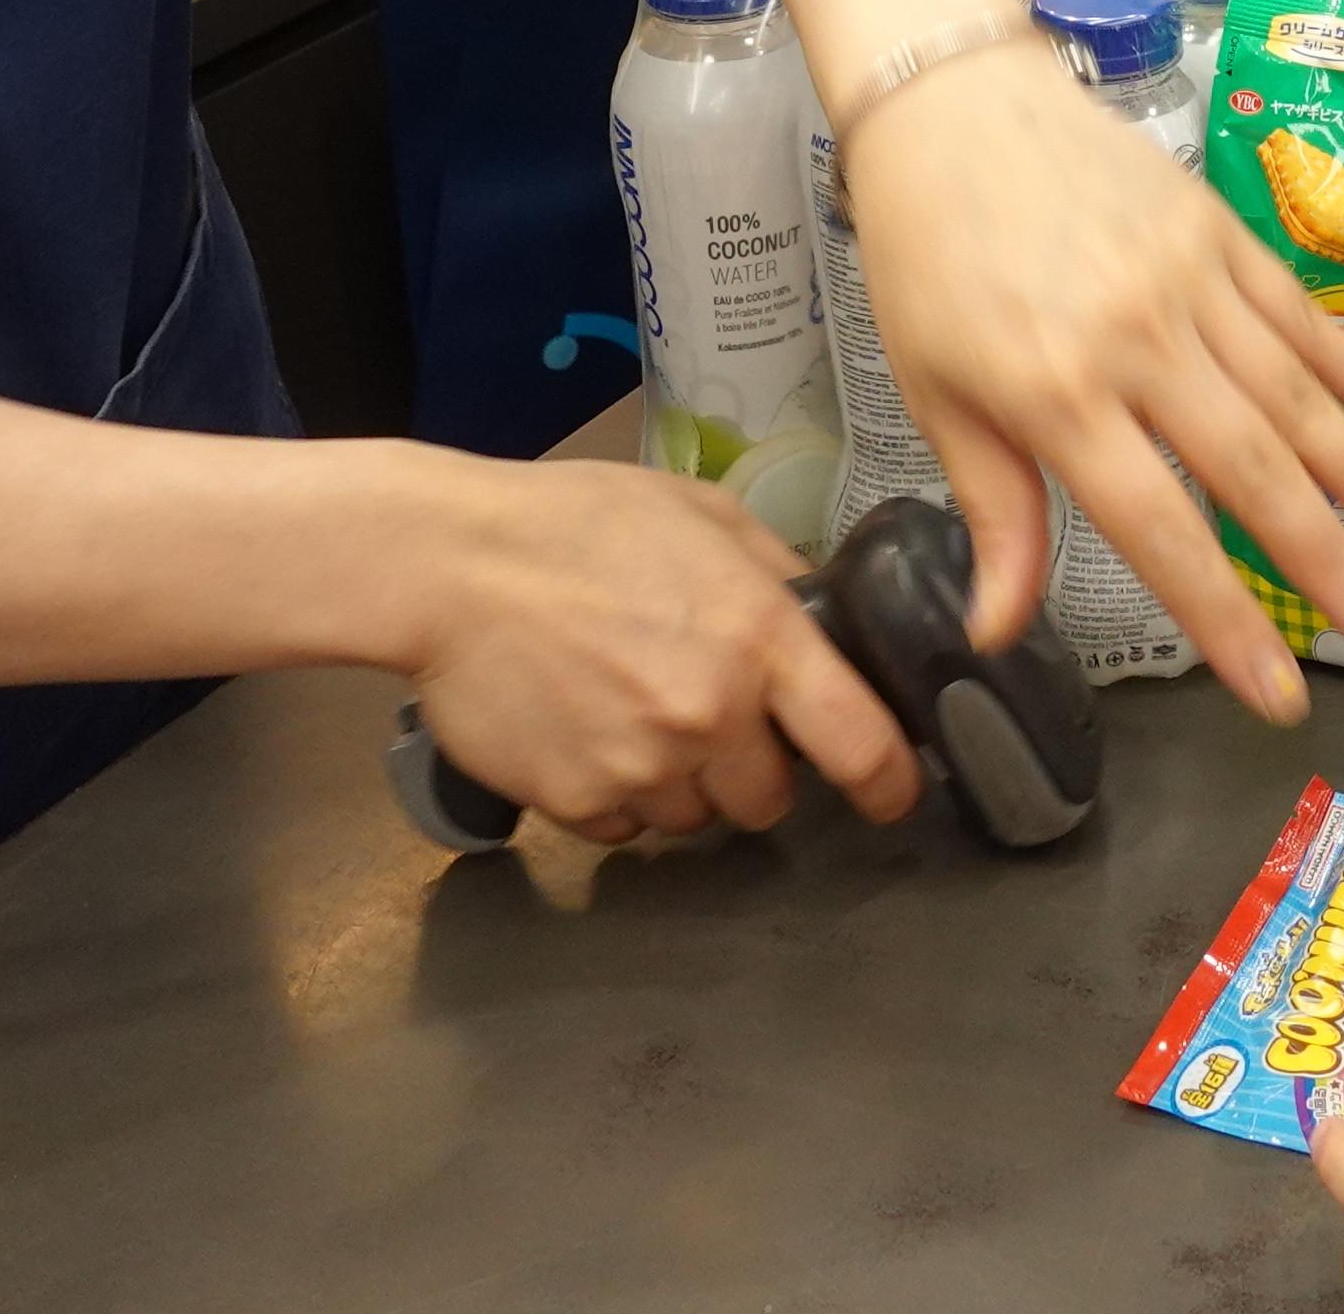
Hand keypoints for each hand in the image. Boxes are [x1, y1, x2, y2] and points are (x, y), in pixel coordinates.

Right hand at [398, 452, 916, 844]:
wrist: (448, 564)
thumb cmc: (575, 523)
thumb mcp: (703, 515)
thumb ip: (775, 576)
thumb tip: (825, 623)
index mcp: (760, 638)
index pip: (861, 743)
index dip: (890, 781)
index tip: (895, 793)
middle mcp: (710, 715)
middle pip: (772, 799)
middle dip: (754, 768)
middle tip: (711, 715)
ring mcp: (641, 767)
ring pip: (695, 819)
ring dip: (682, 783)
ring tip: (632, 709)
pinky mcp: (575, 801)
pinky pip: (623, 827)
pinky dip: (615, 796)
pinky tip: (586, 731)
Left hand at [843, 49, 1343, 715]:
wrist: (952, 101)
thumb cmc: (928, 256)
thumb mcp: (935, 392)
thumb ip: (994, 513)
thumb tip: (1000, 634)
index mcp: (1058, 394)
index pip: (1160, 529)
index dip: (1226, 618)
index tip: (1282, 694)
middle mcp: (1139, 341)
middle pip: (1255, 470)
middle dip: (1333, 564)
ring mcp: (1192, 282)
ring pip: (1299, 399)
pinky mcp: (1223, 234)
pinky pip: (1304, 319)